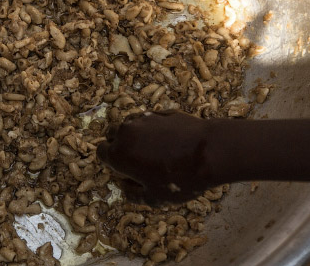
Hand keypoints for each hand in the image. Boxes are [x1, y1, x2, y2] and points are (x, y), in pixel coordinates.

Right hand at [97, 111, 215, 204]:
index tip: (121, 169)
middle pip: (112, 134)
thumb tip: (123, 186)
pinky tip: (168, 140)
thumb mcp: (155, 198)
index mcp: (119, 153)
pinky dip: (151, 129)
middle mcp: (126, 132)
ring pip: (129, 124)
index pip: (101, 152)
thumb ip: (132, 194)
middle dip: (118, 145)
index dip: (109, 162)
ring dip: (134, 135)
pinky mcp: (161, 112)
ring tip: (152, 149)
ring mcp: (144, 119)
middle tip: (135, 159)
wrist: (209, 151)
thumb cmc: (179, 179)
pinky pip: (148, 120)